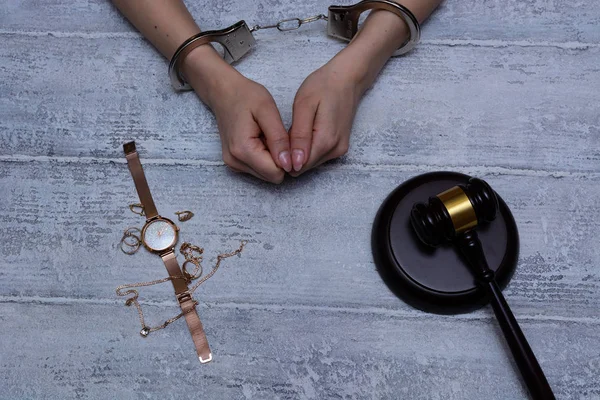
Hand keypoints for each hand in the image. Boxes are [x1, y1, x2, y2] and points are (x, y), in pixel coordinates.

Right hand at [182, 46, 291, 182]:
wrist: (223, 92)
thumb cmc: (246, 96)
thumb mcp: (267, 110)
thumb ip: (279, 139)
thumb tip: (288, 164)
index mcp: (243, 150)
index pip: (276, 173)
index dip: (288, 159)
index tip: (286, 139)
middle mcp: (235, 162)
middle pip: (271, 176)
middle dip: (280, 160)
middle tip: (276, 135)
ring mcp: (233, 164)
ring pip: (266, 174)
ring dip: (273, 158)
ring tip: (268, 136)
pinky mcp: (234, 163)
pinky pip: (259, 169)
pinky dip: (265, 157)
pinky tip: (261, 140)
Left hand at [288, 9, 410, 175]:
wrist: (347, 78)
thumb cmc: (323, 86)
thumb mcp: (304, 106)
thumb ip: (299, 137)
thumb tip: (295, 164)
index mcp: (325, 141)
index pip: (299, 166)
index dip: (284, 156)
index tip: (279, 138)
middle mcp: (335, 150)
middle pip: (304, 166)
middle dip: (291, 154)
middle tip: (288, 129)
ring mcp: (339, 150)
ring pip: (310, 162)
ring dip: (299, 151)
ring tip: (298, 127)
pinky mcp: (340, 147)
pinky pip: (318, 156)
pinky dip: (308, 148)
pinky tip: (306, 130)